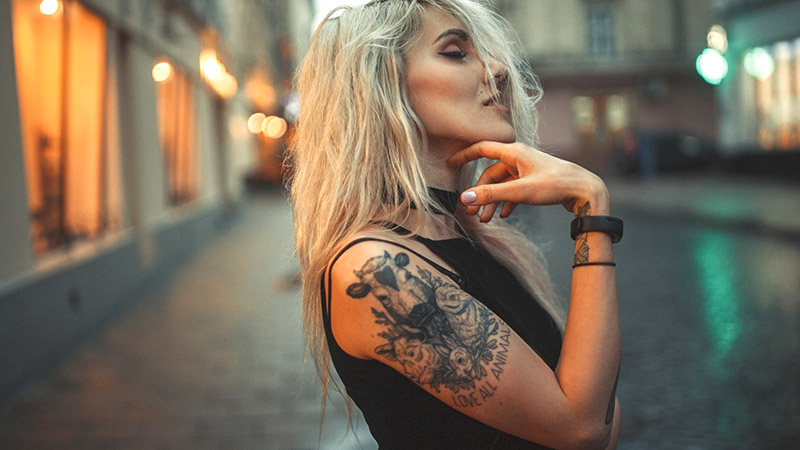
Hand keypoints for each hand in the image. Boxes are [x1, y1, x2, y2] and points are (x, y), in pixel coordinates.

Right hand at [448, 141, 609, 221]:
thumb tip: (465, 198)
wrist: (586, 191)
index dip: (465, 155)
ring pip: (502, 185)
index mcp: (514, 153)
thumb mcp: (520, 191)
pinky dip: (506, 202)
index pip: (482, 149)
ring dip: (492, 201)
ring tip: (486, 220)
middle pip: (491, 173)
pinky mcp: (535, 181)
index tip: (451, 163)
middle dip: (480, 193)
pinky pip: (514, 190)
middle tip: (472, 212)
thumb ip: (491, 195)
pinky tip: (503, 215)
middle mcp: (519, 158)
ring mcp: (527, 170)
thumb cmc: (556, 185)